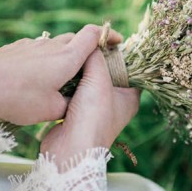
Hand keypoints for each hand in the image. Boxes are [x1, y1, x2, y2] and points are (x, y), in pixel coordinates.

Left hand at [0, 25, 121, 125]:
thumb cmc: (16, 100)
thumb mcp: (50, 110)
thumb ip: (69, 104)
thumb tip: (72, 102)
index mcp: (66, 57)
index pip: (93, 34)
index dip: (109, 35)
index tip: (118, 41)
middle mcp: (50, 46)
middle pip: (76, 39)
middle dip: (88, 49)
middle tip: (93, 65)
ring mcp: (30, 45)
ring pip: (55, 45)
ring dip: (64, 55)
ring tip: (62, 77)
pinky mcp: (13, 49)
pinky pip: (36, 50)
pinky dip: (44, 59)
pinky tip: (35, 78)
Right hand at [40, 49, 139, 163]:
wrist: (70, 150)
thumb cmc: (92, 118)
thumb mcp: (99, 81)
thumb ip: (95, 57)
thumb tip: (90, 41)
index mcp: (130, 97)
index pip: (130, 68)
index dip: (118, 53)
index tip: (105, 40)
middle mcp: (116, 103)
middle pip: (107, 73)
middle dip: (95, 60)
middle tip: (84, 45)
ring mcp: (96, 109)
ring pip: (88, 82)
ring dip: (79, 71)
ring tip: (71, 56)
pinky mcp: (77, 114)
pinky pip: (74, 91)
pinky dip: (68, 83)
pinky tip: (61, 73)